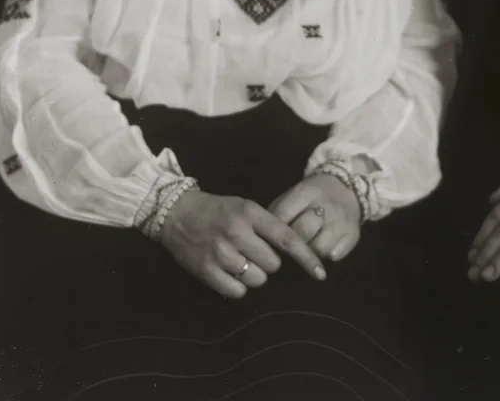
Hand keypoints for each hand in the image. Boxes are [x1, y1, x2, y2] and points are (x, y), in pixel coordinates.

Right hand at [159, 189, 326, 298]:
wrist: (178, 214)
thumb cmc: (218, 211)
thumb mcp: (245, 207)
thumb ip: (267, 226)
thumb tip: (291, 252)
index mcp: (250, 213)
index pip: (287, 238)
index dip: (306, 257)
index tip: (321, 273)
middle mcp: (237, 232)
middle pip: (273, 264)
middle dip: (269, 263)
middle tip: (254, 253)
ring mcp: (220, 253)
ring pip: (256, 280)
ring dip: (254, 276)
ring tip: (241, 262)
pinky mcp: (206, 271)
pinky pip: (237, 291)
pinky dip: (238, 287)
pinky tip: (230, 272)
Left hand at [269, 173, 361, 262]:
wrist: (345, 189)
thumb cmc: (310, 198)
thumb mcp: (293, 197)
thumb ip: (278, 214)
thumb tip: (264, 239)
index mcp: (306, 192)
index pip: (283, 217)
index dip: (273, 232)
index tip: (270, 239)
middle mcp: (326, 204)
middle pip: (301, 234)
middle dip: (291, 244)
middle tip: (288, 247)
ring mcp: (341, 220)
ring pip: (318, 248)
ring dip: (309, 253)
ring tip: (306, 248)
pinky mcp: (353, 234)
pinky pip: (334, 255)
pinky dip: (326, 256)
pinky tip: (323, 247)